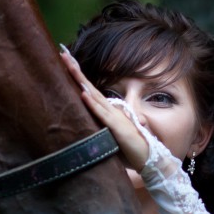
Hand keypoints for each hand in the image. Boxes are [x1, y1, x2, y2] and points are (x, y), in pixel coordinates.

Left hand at [59, 46, 151, 169]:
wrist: (149, 158)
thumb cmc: (130, 149)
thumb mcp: (111, 135)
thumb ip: (102, 127)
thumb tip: (89, 122)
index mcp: (109, 111)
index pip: (90, 90)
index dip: (79, 77)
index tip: (67, 62)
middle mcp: (111, 110)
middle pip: (89, 87)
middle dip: (76, 71)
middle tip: (63, 54)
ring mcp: (114, 118)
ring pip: (94, 96)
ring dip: (81, 81)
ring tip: (70, 65)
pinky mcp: (117, 128)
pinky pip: (102, 115)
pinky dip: (92, 104)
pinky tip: (83, 94)